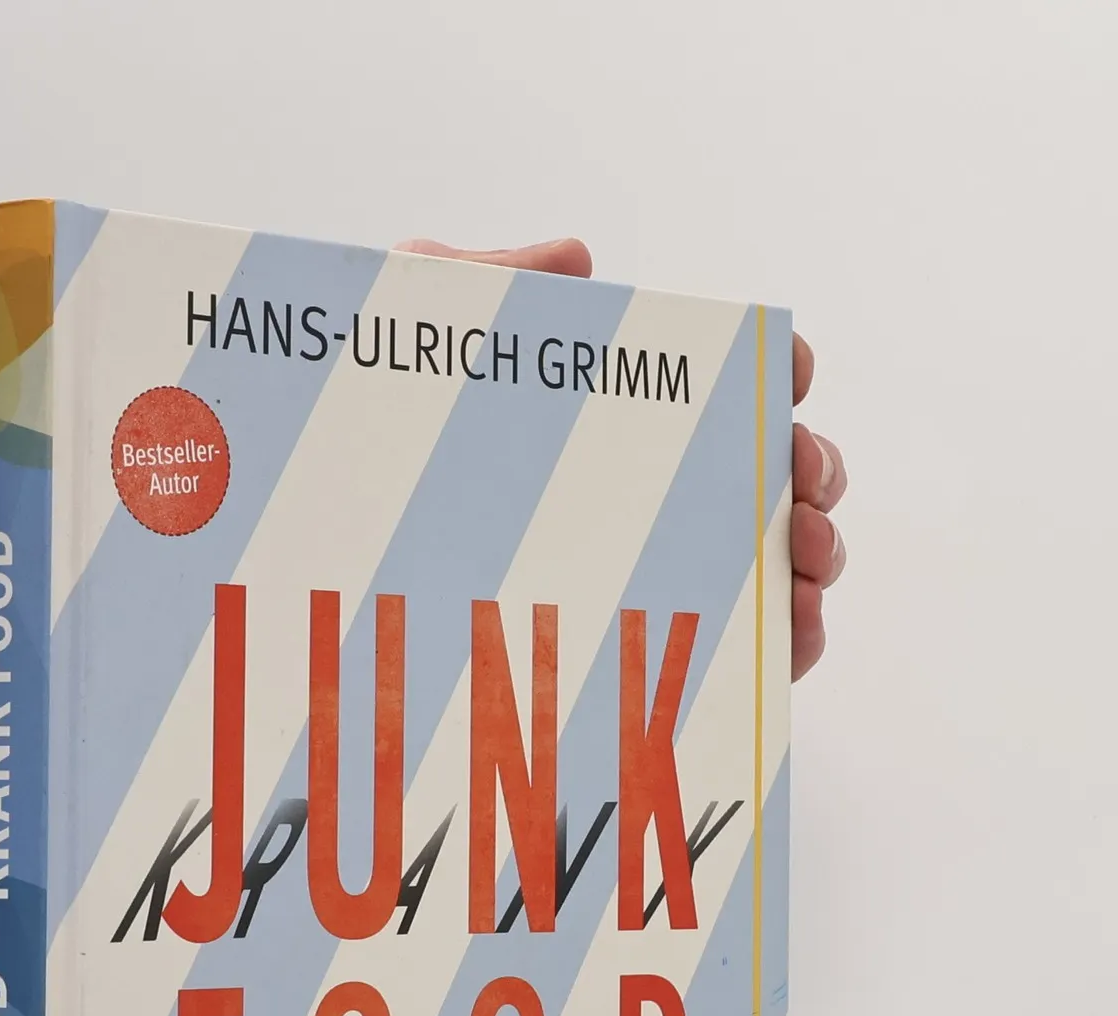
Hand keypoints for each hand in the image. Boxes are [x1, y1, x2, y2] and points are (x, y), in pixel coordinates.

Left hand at [398, 238, 843, 679]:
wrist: (305, 520)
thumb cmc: (363, 430)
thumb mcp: (413, 340)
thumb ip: (486, 284)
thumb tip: (578, 262)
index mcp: (619, 407)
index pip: (727, 378)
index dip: (776, 368)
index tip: (789, 372)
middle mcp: (652, 487)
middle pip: (773, 470)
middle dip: (810, 466)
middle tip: (797, 476)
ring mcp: (659, 566)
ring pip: (777, 557)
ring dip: (813, 552)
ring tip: (802, 558)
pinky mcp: (654, 647)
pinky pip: (744, 651)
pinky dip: (788, 641)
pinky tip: (790, 630)